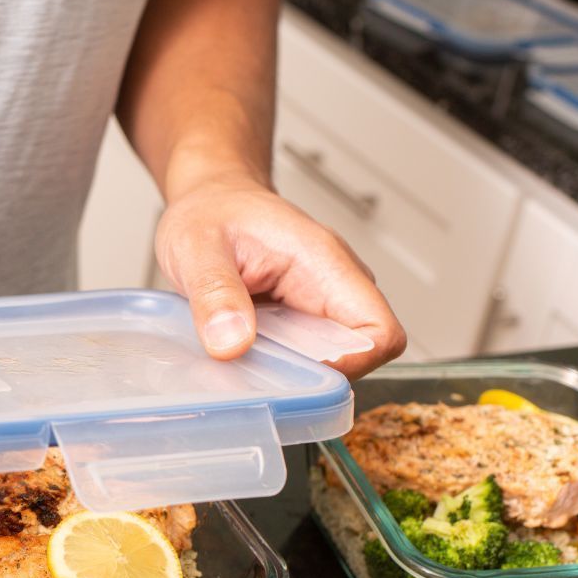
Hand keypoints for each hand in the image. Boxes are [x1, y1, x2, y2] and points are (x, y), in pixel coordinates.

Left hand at [155, 173, 405, 378]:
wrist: (210, 202)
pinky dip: (278, 366)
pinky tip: (244, 354)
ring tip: (245, 355)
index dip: (352, 365)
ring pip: (330, 362)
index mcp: (324, 263)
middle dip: (311, 375)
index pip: (380, 332)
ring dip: (291, 372)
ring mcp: (320, 305)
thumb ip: (215, 294)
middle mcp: (333, 286)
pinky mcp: (301, 322)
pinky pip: (304, 358)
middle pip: (357, 356)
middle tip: (257, 368)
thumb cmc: (213, 212)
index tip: (302, 376)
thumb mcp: (197, 248)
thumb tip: (232, 345)